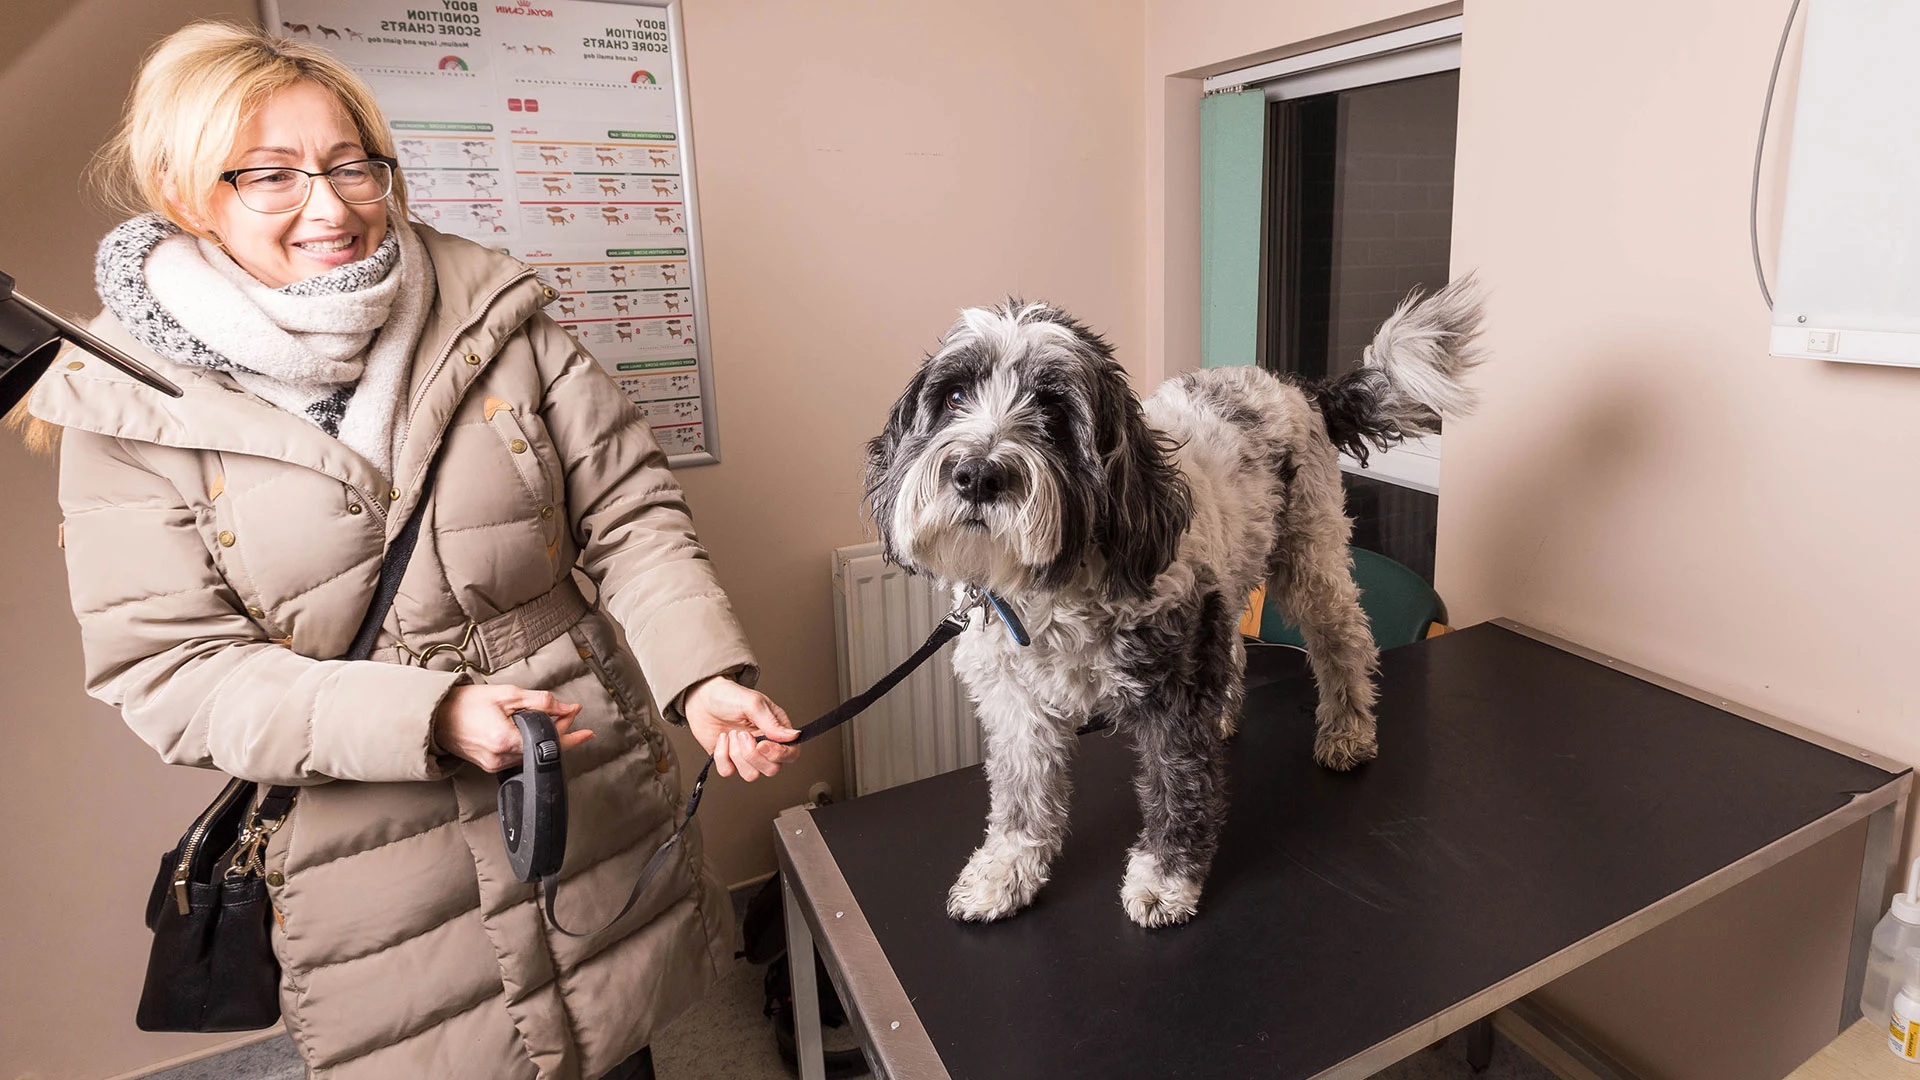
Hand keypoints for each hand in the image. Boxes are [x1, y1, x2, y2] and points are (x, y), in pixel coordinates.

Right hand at [432, 684, 589, 771]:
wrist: (437, 717)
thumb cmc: (467, 703)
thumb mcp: (507, 695)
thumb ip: (540, 702)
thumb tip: (567, 708)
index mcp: (505, 740)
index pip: (548, 741)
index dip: (569, 731)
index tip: (584, 725)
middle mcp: (501, 758)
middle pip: (542, 748)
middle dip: (559, 730)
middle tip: (569, 714)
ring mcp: (495, 765)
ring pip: (531, 754)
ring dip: (544, 738)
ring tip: (554, 719)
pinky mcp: (491, 767)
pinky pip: (519, 757)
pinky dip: (529, 744)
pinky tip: (533, 731)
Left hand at [683, 676, 798, 780]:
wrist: (702, 698)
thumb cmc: (729, 695)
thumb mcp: (753, 703)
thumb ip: (772, 722)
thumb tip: (793, 736)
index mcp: (776, 731)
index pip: (791, 754)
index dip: (778, 754)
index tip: (760, 744)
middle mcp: (764, 746)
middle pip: (771, 769)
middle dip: (752, 755)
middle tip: (742, 734)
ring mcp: (746, 755)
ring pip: (750, 775)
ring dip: (737, 755)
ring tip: (732, 734)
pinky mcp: (728, 760)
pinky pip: (728, 772)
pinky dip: (722, 756)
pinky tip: (722, 739)